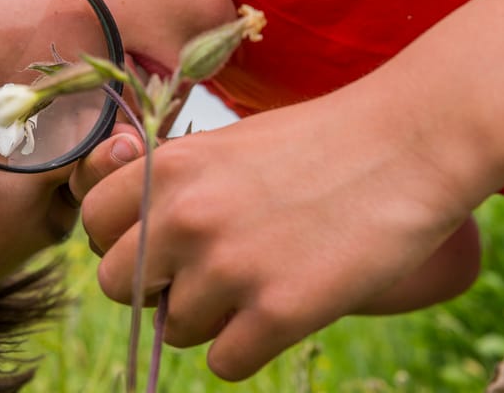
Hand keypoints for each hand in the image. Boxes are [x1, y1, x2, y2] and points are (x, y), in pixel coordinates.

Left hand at [82, 87, 473, 380]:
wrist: (410, 143)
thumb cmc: (320, 141)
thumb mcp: (229, 144)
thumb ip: (173, 185)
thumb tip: (138, 238)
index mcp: (168, 169)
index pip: (93, 227)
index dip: (126, 239)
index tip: (163, 243)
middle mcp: (185, 218)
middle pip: (118, 286)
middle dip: (157, 285)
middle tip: (207, 272)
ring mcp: (230, 268)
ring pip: (173, 330)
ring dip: (209, 317)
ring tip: (258, 284)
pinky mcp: (279, 312)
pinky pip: (225, 363)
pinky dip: (248, 346)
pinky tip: (280, 312)